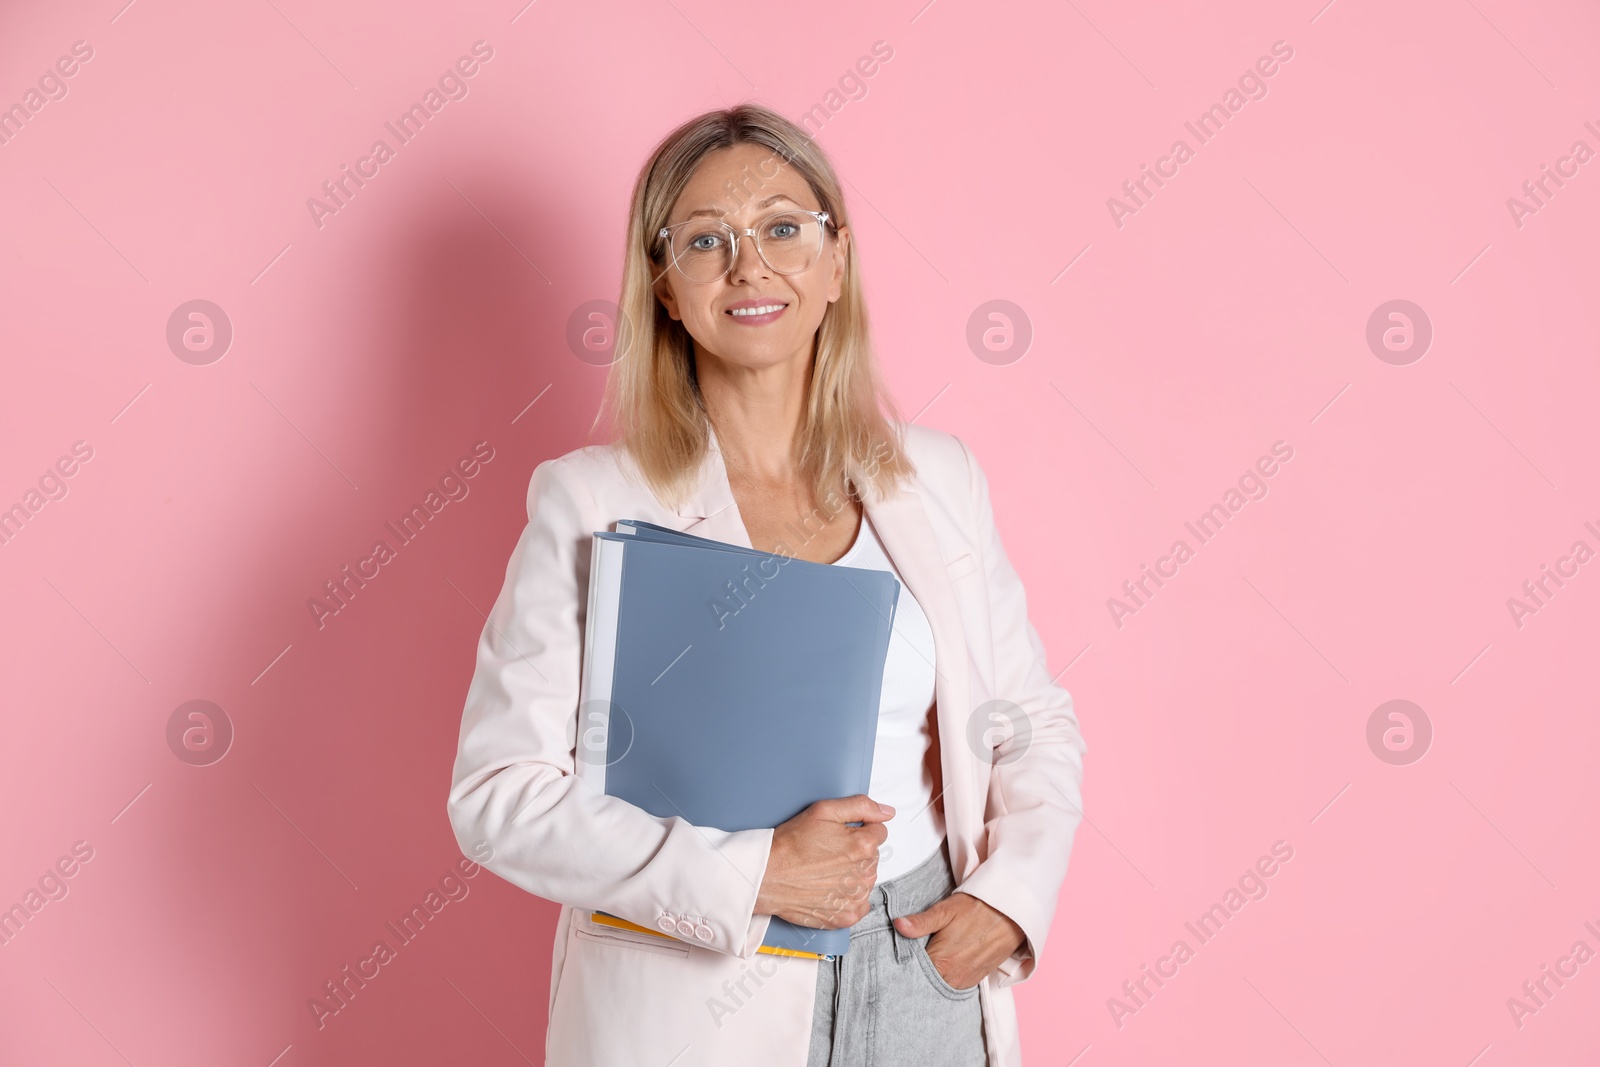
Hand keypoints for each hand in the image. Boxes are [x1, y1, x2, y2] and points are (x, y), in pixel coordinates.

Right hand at [754, 795, 893, 929]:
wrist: (767, 876)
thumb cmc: (791, 844)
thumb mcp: (823, 810)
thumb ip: (861, 806)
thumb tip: (888, 812)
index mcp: (863, 845)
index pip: (878, 832)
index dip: (858, 831)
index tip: (840, 836)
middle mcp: (864, 873)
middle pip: (873, 857)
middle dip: (856, 852)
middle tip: (828, 853)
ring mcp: (856, 897)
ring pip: (867, 880)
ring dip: (853, 875)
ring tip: (825, 871)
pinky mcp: (846, 916)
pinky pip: (860, 904)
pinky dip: (848, 898)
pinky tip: (829, 888)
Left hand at [892, 892, 1024, 990]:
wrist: (1010, 913)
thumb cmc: (977, 908)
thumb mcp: (946, 910)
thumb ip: (921, 922)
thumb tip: (898, 925)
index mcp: (941, 961)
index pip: (913, 973)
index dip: (906, 964)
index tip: (900, 956)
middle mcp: (953, 977)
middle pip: (927, 981)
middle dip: (919, 972)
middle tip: (915, 956)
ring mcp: (966, 980)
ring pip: (941, 984)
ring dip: (935, 975)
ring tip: (931, 958)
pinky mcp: (977, 979)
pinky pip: (956, 984)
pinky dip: (948, 977)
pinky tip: (946, 963)